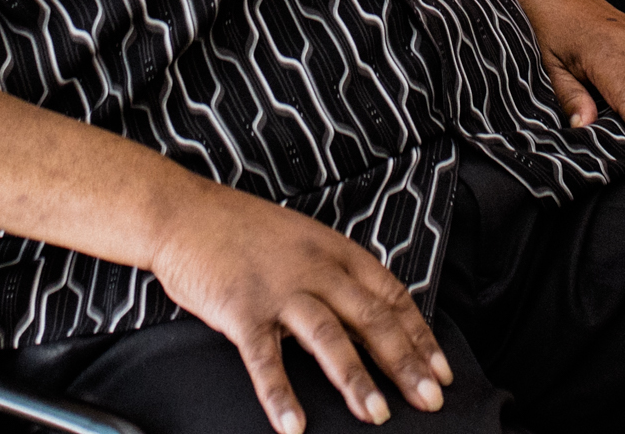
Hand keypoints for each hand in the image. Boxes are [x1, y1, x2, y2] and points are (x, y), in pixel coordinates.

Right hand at [145, 179, 453, 429]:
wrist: (183, 213)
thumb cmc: (242, 231)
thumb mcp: (302, 241)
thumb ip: (335, 276)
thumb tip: (370, 320)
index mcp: (334, 250)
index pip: (392, 295)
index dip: (420, 336)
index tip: (441, 370)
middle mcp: (315, 268)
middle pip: (371, 318)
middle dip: (405, 362)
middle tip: (430, 400)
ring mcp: (278, 288)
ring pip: (328, 337)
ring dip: (355, 379)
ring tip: (375, 415)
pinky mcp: (241, 308)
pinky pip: (264, 358)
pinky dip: (280, 394)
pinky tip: (293, 425)